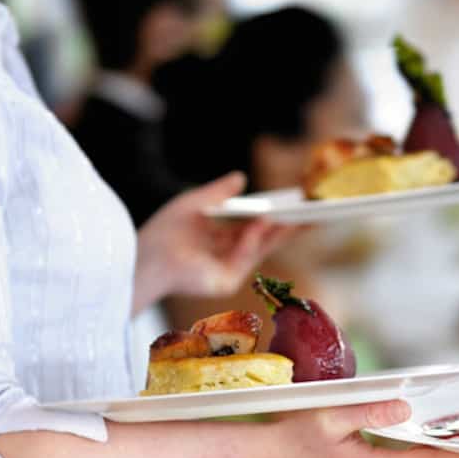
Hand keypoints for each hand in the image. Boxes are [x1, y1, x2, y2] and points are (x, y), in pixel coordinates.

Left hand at [133, 172, 296, 312]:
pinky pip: (246, 256)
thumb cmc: (163, 232)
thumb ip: (218, 191)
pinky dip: (256, 237)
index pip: (251, 228)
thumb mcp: (195, 202)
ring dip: (279, 231)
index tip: (294, 206)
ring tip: (298, 212)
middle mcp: (225, 256)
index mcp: (217, 239)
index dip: (273, 217)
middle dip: (288, 228)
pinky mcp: (226, 281)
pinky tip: (266, 220)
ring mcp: (227, 270)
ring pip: (261, 249)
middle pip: (263, 240)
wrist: (145, 258)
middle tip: (313, 213)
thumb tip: (242, 176)